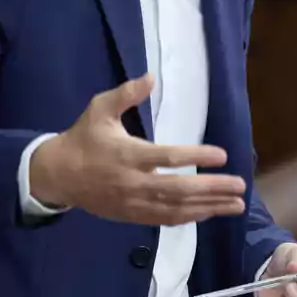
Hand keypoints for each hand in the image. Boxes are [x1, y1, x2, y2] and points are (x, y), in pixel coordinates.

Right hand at [29, 74, 246, 225]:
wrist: (57, 175)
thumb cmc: (83, 138)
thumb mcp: (99, 109)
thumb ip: (125, 94)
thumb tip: (150, 77)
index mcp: (128, 154)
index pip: (168, 158)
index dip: (196, 157)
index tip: (222, 155)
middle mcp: (133, 182)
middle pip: (179, 189)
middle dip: (212, 189)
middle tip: (240, 185)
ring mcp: (133, 203)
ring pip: (176, 209)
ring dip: (209, 207)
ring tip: (236, 204)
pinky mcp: (131, 216)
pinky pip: (165, 219)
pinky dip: (189, 217)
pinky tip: (210, 213)